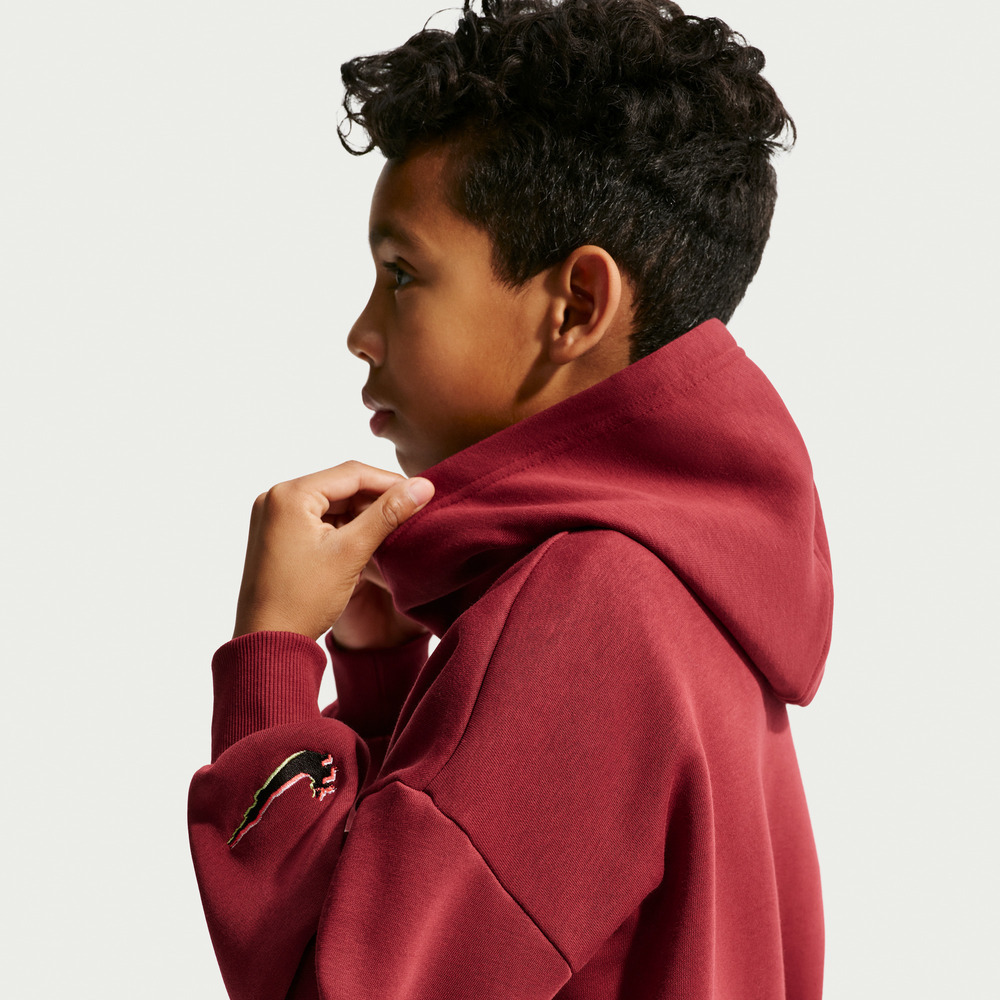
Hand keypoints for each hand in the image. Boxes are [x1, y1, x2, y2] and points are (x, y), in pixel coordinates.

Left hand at [232, 461, 433, 640]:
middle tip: (410, 513)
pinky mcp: (277, 535)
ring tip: (392, 530)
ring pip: (331, 503)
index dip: (390, 482)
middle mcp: (276, 498)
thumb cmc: (303, 599)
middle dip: (376, 500)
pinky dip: (344, 527)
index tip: (420, 493)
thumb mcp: (351, 552)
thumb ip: (388, 514)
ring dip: (361, 514)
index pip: (351, 474)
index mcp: (289, 495)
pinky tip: (366, 541)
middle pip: (340, 486)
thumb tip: (422, 486)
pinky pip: (318, 519)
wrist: (268, 641)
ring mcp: (273, 517)